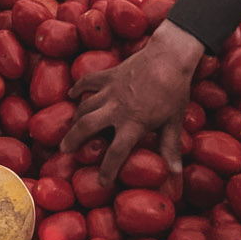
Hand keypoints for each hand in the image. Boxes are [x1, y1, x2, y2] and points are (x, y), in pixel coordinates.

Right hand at [63, 21, 203, 182]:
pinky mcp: (108, 75)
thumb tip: (175, 173)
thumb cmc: (174, 91)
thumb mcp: (173, 122)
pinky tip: (71, 95)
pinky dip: (77, 88)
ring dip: (74, 118)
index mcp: (134, 123)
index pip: (116, 153)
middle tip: (65, 150)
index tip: (102, 183)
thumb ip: (170, 147)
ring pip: (83, 106)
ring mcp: (109, 90)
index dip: (107, 171)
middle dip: (73, 140)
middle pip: (86, 127)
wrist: (169, 56)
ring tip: (69, 129)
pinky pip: (87, 81)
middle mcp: (116, 108)